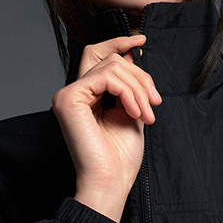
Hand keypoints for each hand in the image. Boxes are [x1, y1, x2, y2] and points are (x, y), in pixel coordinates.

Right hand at [52, 35, 160, 221]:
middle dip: (141, 77)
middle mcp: (72, 92)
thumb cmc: (120, 156)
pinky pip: (106, 77)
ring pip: (112, 66)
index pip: (98, 54)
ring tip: (147, 114)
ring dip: (139, 88)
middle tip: (155, 104)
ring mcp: (67, 95)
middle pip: (111, 59)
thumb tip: (132, 53)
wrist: (110, 181)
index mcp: (85, 95)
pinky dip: (128, 92)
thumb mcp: (131, 111)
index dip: (119, 42)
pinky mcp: (69, 99)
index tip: (143, 41)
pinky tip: (135, 112)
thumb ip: (129, 85)